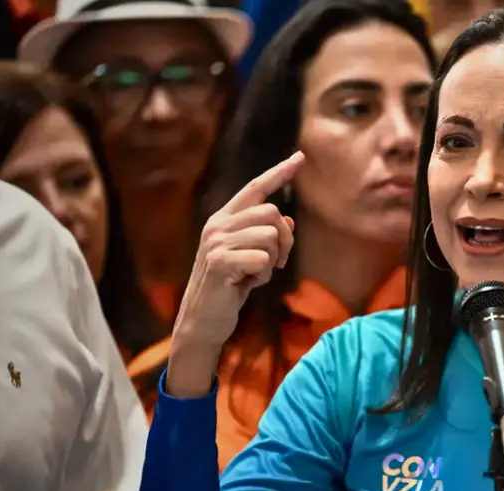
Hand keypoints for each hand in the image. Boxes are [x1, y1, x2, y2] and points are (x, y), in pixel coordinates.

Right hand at [167, 152, 303, 396]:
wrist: (203, 319)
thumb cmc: (230, 288)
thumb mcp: (252, 259)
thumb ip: (266, 237)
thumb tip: (287, 218)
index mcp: (224, 219)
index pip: (256, 188)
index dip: (279, 173)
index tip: (300, 157)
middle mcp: (218, 224)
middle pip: (272, 213)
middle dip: (286, 241)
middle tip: (277, 264)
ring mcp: (216, 241)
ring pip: (270, 236)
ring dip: (272, 261)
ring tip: (255, 275)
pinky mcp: (220, 261)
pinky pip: (263, 259)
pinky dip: (263, 276)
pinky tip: (246, 285)